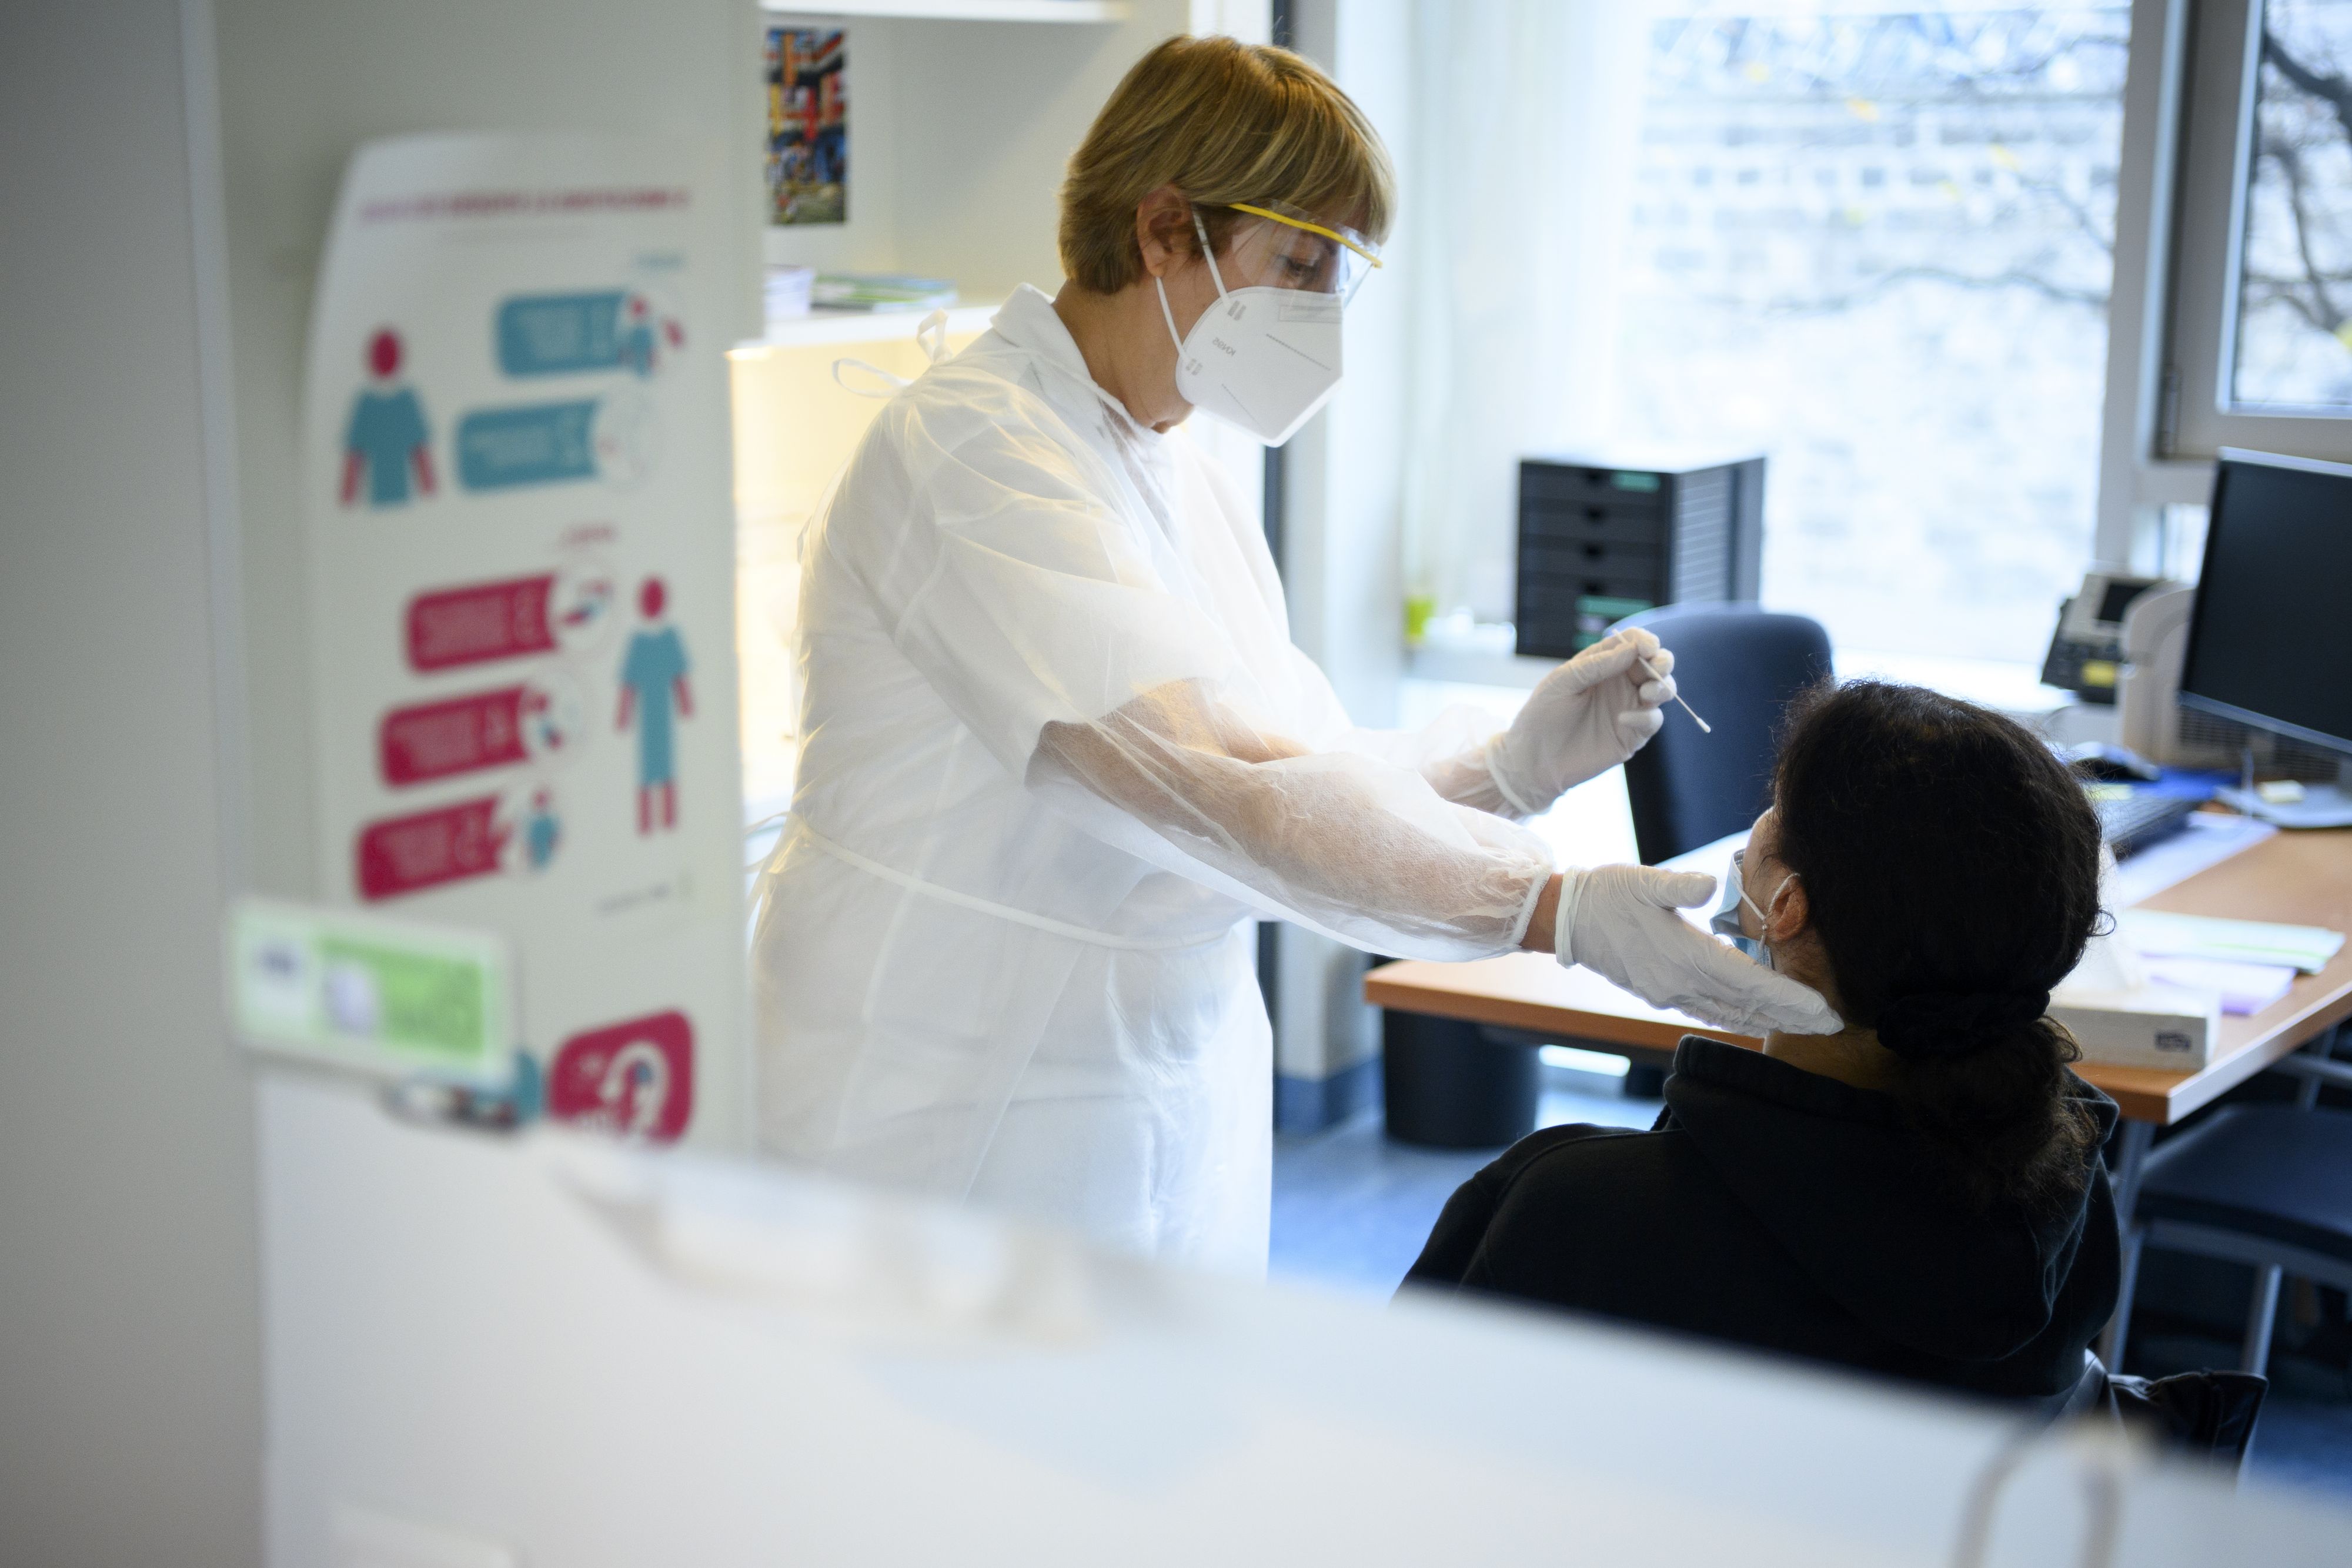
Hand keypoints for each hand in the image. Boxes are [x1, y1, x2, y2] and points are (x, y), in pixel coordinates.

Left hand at [1484, 629, 1676, 816]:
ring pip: (1662, 690)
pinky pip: (1652, 721)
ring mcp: (1628, 708)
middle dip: (1663, 661)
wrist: (1533, 760)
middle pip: (1656, 663)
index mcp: (1603, 664)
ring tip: (1648, 692)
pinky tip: (1622, 719)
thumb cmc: (1542, 715)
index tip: (1647, 647)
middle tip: (1657, 666)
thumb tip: (1632, 649)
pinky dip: (1645, 717)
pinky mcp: (1632, 735)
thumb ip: (1597, 664)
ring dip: (1664, 686)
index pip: (1633, 643)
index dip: (1644, 641)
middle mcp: (1619, 683)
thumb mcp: (1563, 681)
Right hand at [1555, 864, 1841, 1035]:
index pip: (1751, 983)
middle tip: (1832, 1025)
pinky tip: (1753, 1018)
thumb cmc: (1608, 894)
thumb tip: (1706, 886)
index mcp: (1684, 956)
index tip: (1825, 1011)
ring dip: (1769, 1022)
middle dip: (1792, 1017)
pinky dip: (1738, 1018)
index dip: (1791, 1000)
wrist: (1567, 919)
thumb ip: (1677, 886)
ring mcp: (1670, 993)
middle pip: (1749, 1006)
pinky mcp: (1661, 994)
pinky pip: (1710, 1012)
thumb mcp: (1644, 881)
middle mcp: (1680, 983)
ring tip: (1804, 1027)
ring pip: (1731, 1015)